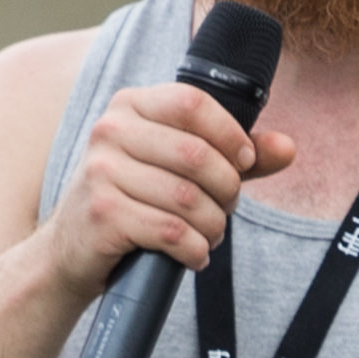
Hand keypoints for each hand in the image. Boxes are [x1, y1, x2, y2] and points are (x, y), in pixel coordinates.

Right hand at [44, 81, 296, 305]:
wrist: (70, 250)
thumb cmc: (132, 201)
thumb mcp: (177, 169)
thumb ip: (231, 155)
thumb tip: (288, 148)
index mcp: (130, 106)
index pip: (193, 103)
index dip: (231, 134)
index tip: (246, 161)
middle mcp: (110, 131)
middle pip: (196, 155)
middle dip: (226, 189)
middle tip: (225, 209)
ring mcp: (101, 173)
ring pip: (187, 198)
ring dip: (212, 226)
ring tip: (210, 235)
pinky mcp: (102, 214)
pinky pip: (170, 231)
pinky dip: (194, 249)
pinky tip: (192, 254)